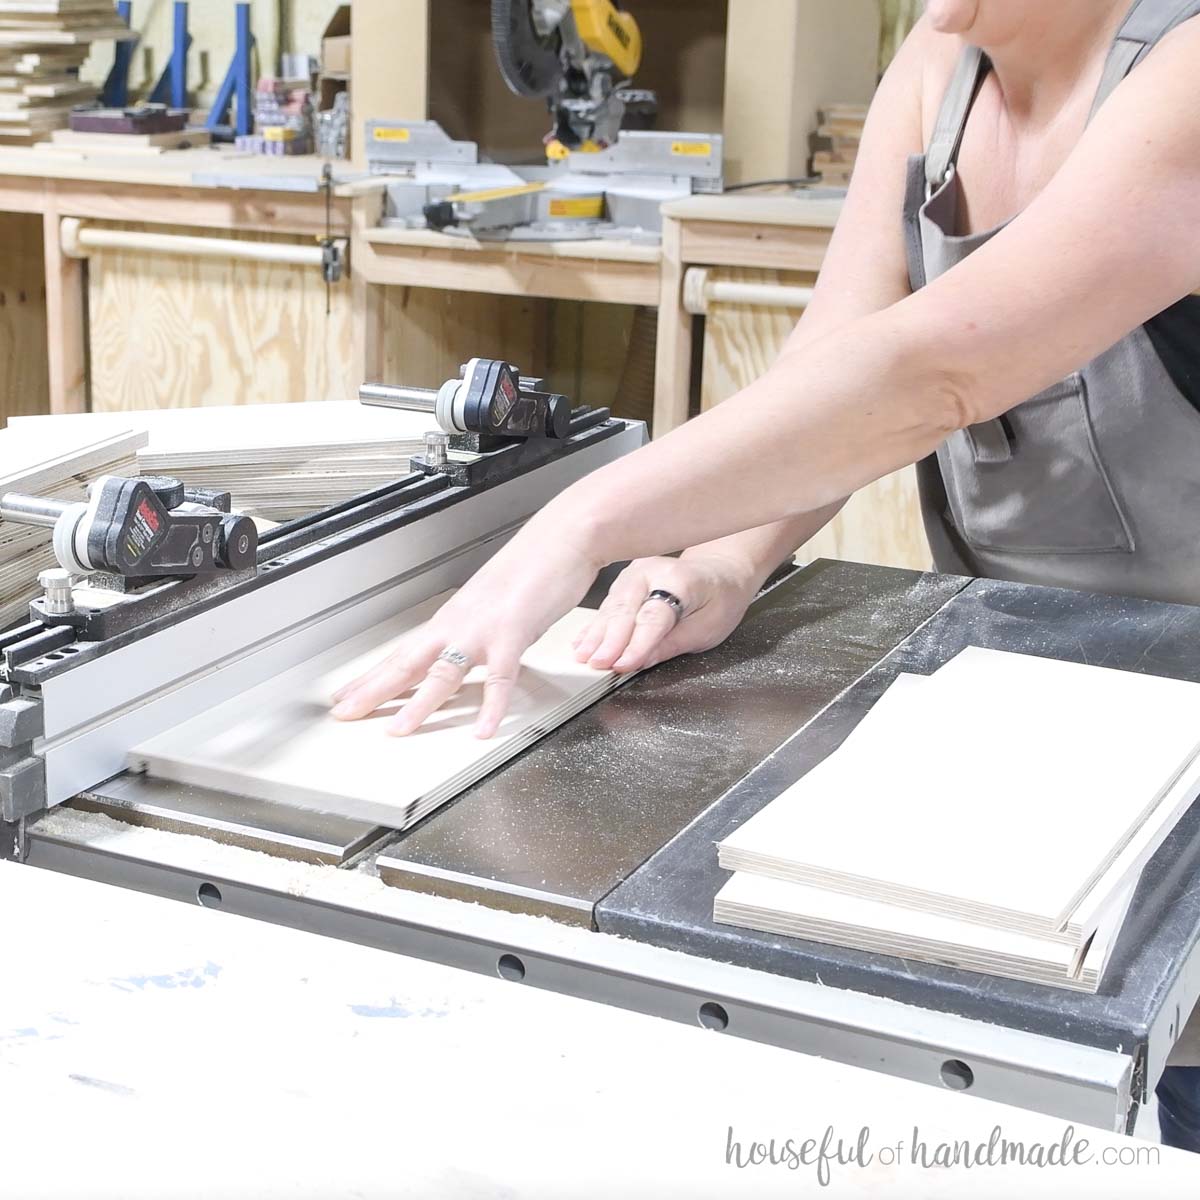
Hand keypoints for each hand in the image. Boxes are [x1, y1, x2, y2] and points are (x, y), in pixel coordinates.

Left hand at [329, 534, 601, 738]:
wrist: (560, 537)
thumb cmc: (532, 566)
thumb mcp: (493, 602)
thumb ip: (476, 628)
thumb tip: (466, 648)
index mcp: (452, 617)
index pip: (404, 653)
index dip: (374, 676)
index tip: (348, 694)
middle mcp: (459, 624)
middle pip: (407, 662)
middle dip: (374, 690)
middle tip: (345, 713)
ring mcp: (484, 629)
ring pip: (443, 673)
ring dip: (419, 704)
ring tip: (399, 730)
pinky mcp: (513, 633)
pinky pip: (499, 677)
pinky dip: (491, 706)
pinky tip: (484, 730)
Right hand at [572, 551, 757, 673]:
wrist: (719, 573)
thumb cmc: (720, 599)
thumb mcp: (709, 628)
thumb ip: (674, 643)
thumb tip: (643, 660)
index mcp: (681, 580)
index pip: (653, 617)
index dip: (636, 644)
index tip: (622, 665)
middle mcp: (653, 571)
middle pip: (625, 609)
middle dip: (609, 640)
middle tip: (597, 663)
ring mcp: (635, 573)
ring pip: (612, 607)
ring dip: (596, 635)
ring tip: (584, 656)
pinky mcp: (625, 580)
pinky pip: (607, 605)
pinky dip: (595, 626)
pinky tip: (582, 641)